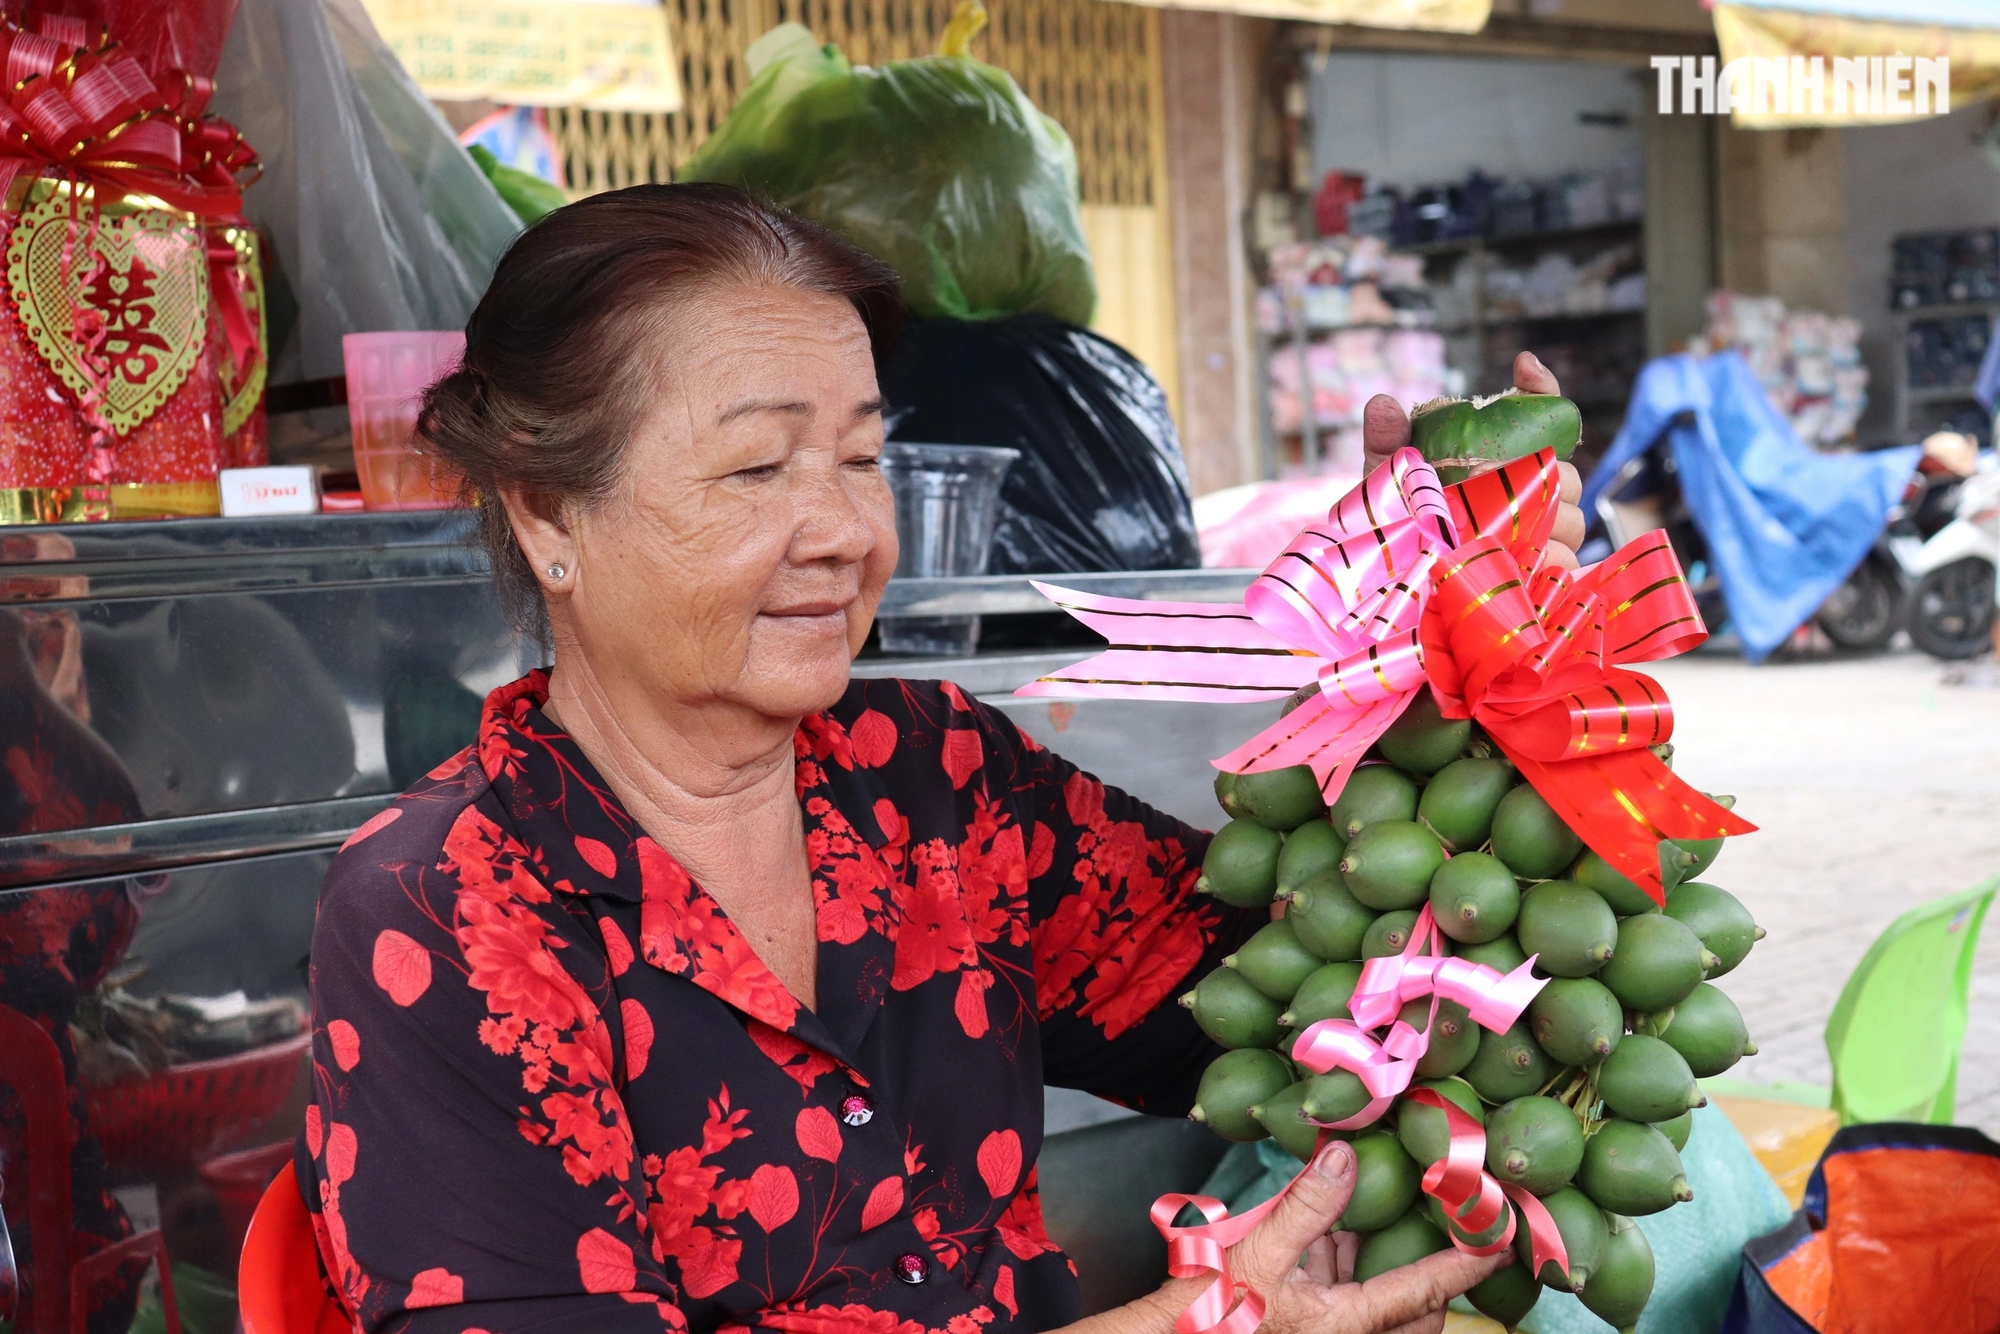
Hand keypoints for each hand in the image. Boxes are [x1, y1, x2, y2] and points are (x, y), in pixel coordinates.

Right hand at [1136, 1141, 1507, 1333]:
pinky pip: (1344, 1305)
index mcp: (1343, 1326)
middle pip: (1415, 1321)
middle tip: (1449, 1239)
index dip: (1464, 1265)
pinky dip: (1346, 1273)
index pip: (1421, 1293)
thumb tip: (1346, 1156)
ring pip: (1381, 1316)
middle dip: (1435, 1284)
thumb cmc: (1207, 1308)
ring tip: (1384, 1223)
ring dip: (1385, 1273)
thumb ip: (1306, 1206)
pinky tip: (1329, 1234)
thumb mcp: (1256, 1249)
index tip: (1500, 1242)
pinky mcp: (1302, 1328)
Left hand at [1360, 351, 1585, 570]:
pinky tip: (1522, 560)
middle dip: (1545, 475)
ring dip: (1547, 519)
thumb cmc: (1397, 521)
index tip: (1523, 367)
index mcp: (1504, 458)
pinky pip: (1568, 561)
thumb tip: (1382, 403)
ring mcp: (1545, 535)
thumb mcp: (1390, 479)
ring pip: (1573, 519)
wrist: (1392, 575)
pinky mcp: (1547, 574)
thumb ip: (1388, 442)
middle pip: (1568, 474)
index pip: (1541, 413)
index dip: (1540, 388)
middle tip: (1504, 485)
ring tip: (1506, 527)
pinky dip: (1551, 557)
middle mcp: (1532, 492)